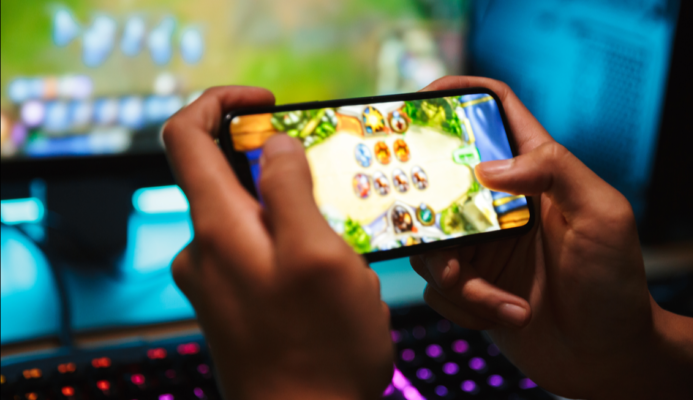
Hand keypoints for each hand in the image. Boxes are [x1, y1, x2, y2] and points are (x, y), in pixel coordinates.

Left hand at [163, 87, 393, 399]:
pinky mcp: (235, 301)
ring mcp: (217, 278)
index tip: (270, 103)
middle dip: (282, 167)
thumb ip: (288, 189)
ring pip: (254, 215)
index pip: (186, 134)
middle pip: (227, 173)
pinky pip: (262, 251)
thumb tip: (272, 144)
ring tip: (344, 246)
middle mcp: (205, 248)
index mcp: (217, 227)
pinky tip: (332, 276)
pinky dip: (295, 245)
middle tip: (332, 187)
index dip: (222, 101)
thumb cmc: (320, 349)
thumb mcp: (319, 255)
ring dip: (298, 212)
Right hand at [411, 76, 692, 398]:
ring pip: (432, 243)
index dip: (459, 94)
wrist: (607, 357)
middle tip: (440, 236)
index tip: (421, 100)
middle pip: (441, 180)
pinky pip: (439, 288)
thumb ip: (555, 171)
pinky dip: (467, 305)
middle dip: (430, 210)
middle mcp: (500, 205)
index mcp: (535, 173)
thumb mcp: (603, 215)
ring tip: (499, 300)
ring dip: (459, 278)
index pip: (495, 113)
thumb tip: (488, 165)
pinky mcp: (470, 285)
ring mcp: (481, 246)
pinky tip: (508, 315)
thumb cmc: (615, 284)